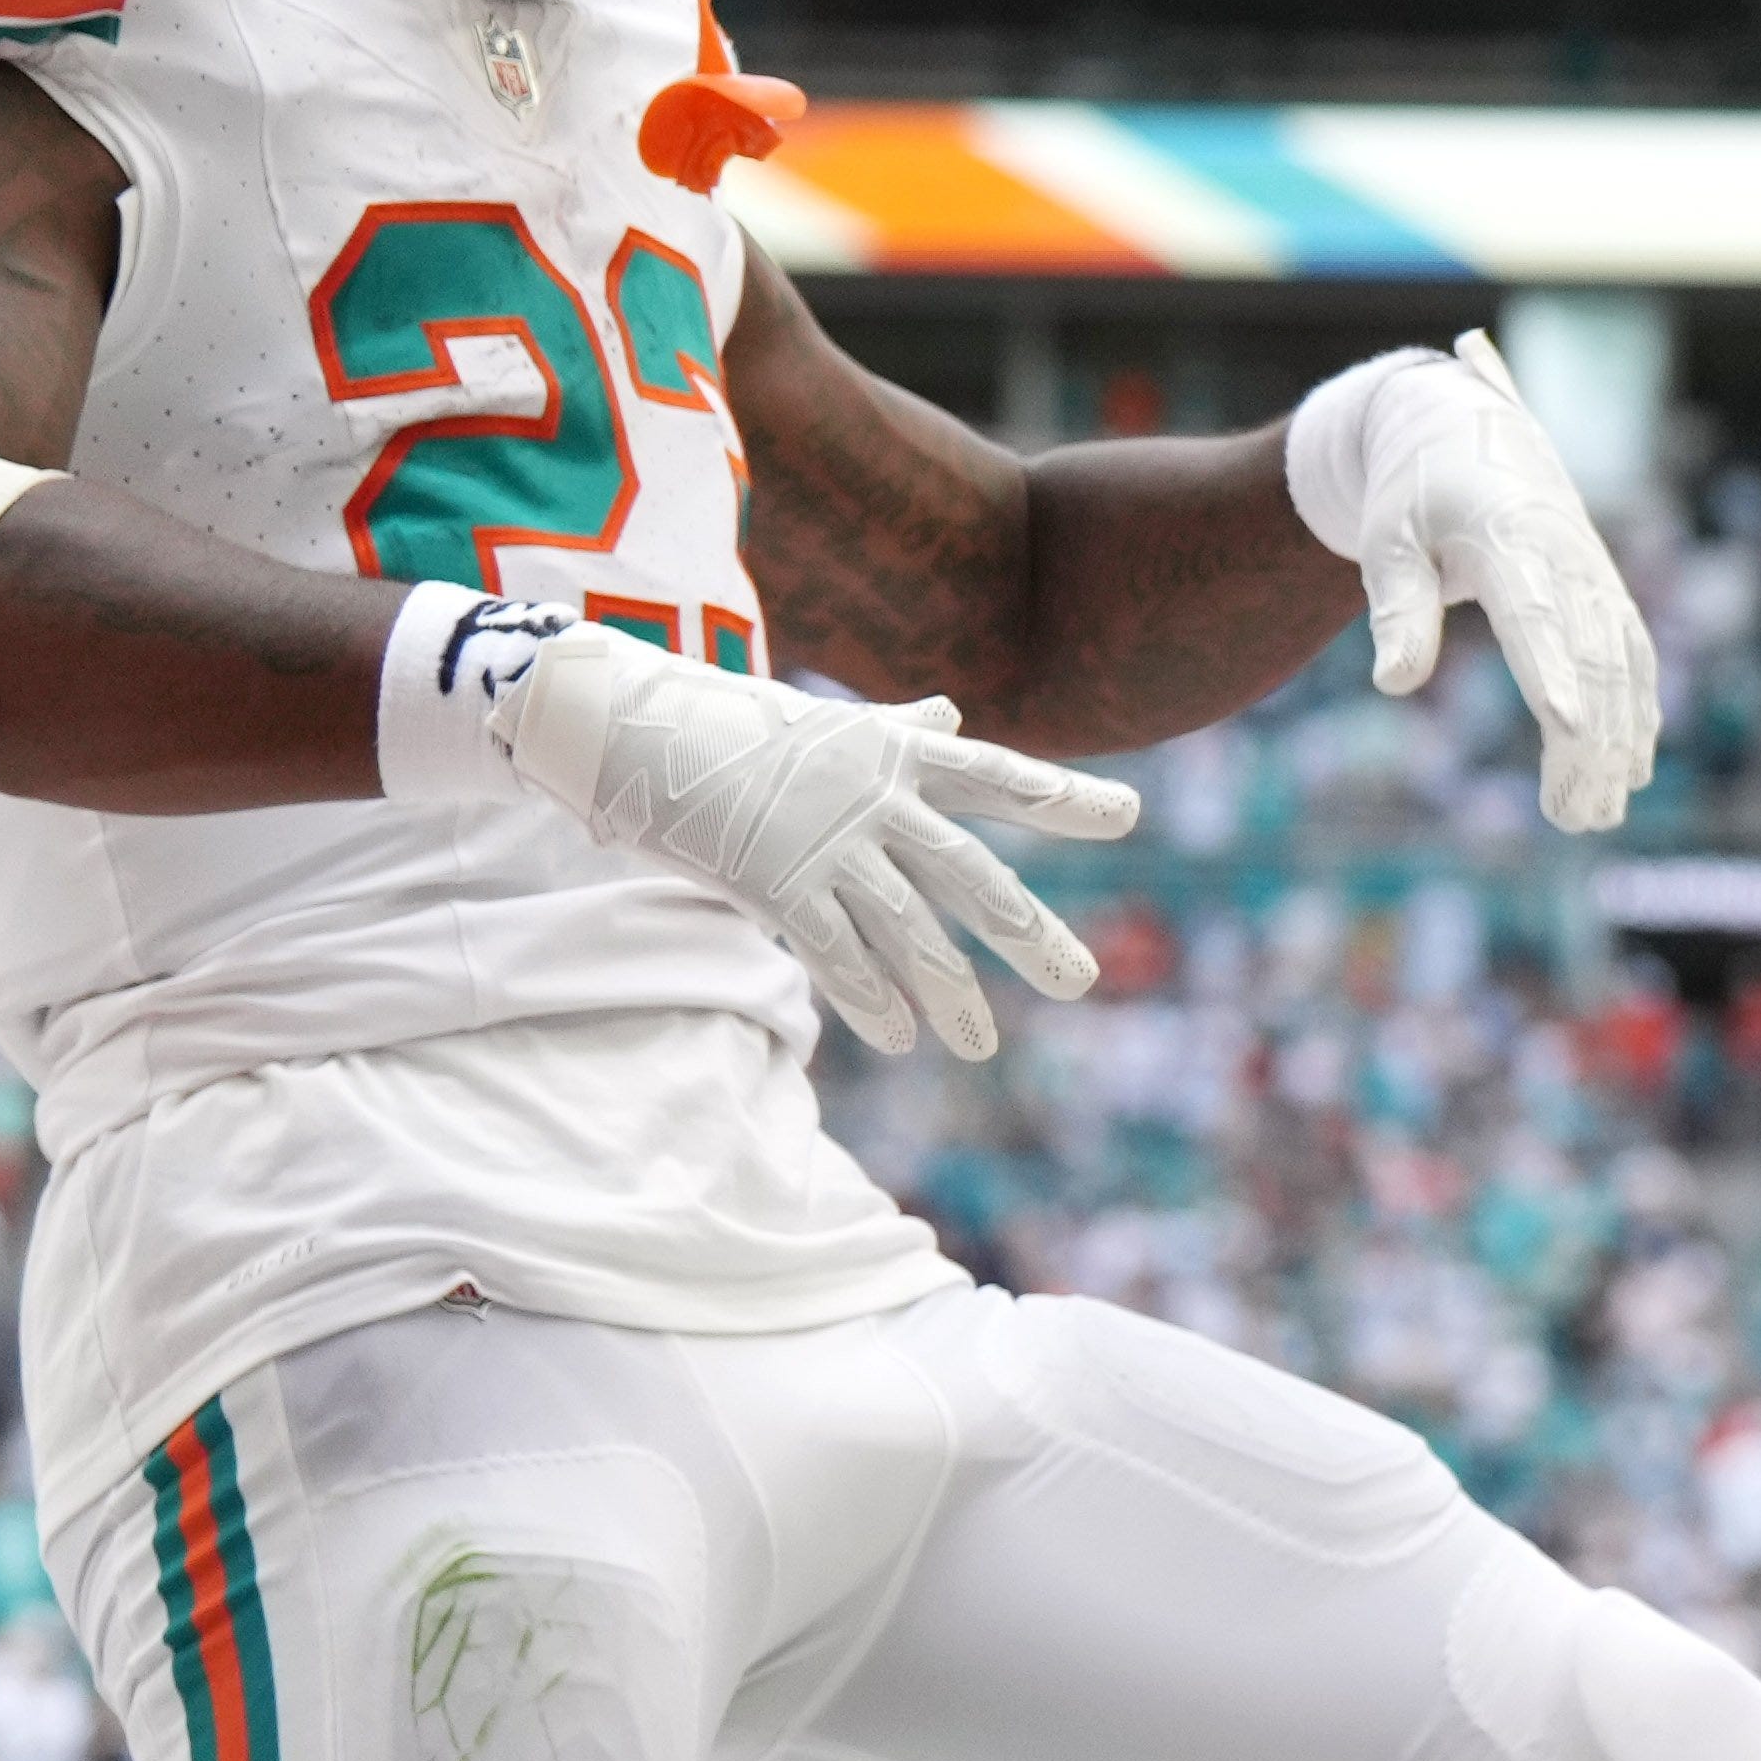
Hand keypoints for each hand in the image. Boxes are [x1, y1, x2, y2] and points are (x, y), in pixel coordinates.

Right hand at [467, 617, 1132, 1057]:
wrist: (630, 726)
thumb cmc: (735, 724)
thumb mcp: (832, 721)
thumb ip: (902, 731)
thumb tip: (950, 712)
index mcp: (897, 754)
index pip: (998, 776)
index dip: (1064, 796)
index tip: (1130, 816)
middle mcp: (875, 799)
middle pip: (972, 874)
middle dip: (1028, 932)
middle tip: (1082, 982)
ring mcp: (825, 842)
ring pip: (907, 930)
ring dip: (948, 994)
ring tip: (980, 1047)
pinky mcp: (773, 880)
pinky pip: (835, 952)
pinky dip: (870, 998)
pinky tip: (900, 1037)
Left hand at [1287, 329, 1665, 827]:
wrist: (1462, 428)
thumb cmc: (1412, 493)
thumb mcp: (1384, 539)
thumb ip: (1396, 607)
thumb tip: (1395, 683)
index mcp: (1507, 535)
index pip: (1535, 613)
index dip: (1554, 673)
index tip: (1566, 732)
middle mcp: (1567, 557)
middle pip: (1589, 658)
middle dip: (1589, 743)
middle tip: (1573, 818)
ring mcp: (1595, 575)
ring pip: (1621, 667)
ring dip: (1618, 744)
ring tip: (1596, 814)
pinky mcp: (1606, 592)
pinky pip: (1633, 660)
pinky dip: (1636, 717)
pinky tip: (1630, 772)